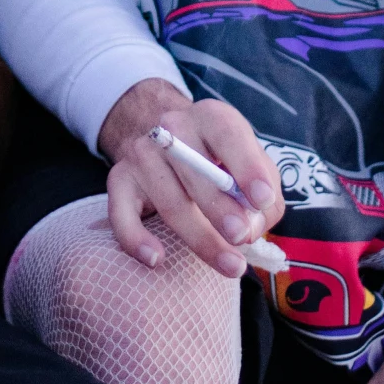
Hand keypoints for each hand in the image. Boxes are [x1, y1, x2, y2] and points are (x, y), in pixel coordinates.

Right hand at [98, 79, 283, 278]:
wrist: (169, 141)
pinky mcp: (119, 179)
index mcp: (210, 117)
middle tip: (242, 236)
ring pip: (169, 201)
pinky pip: (121, 213)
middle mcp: (172, 128)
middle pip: (194, 169)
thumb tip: (253, 225)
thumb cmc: (221, 163)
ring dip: (200, 238)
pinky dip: (135, 239)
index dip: (246, 166)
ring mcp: (141, 153)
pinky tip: (155, 258)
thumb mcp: (250, 164)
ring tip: (230, 266)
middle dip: (220, 207)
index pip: (226, 133)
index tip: (262, 199)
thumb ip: (264, 194)